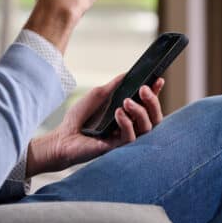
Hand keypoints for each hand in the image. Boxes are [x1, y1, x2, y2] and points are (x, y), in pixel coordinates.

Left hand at [26, 73, 164, 176]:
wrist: (63, 137)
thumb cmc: (79, 118)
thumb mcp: (97, 95)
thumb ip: (114, 86)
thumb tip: (128, 73)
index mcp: (127, 113)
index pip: (147, 104)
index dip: (156, 93)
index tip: (158, 79)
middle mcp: (130, 126)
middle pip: (154, 117)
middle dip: (153, 101)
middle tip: (144, 89)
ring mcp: (125, 138)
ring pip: (147, 128)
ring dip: (140, 111)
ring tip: (126, 101)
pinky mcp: (118, 149)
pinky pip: (131, 137)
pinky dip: (126, 123)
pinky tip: (118, 113)